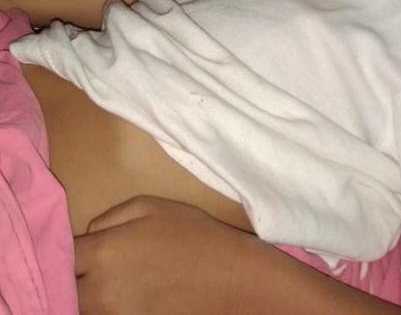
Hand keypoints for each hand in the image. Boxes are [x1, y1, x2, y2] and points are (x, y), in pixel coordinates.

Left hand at [75, 196, 252, 314]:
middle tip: (89, 268)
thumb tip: (89, 235)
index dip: (66, 252)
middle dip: (74, 277)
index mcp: (103, 252)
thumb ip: (108, 218)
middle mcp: (101, 291)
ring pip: (84, 308)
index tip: (77, 249)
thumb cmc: (192, 235)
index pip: (61, 257)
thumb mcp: (150, 206)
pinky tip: (127, 295)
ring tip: (109, 281)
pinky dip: (109, 308)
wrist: (229, 278)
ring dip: (89, 296)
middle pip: (67, 289)